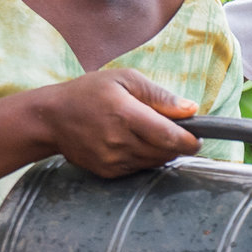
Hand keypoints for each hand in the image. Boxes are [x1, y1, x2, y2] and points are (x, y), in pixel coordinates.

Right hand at [34, 71, 200, 176]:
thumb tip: (191, 110)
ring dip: (163, 151)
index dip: (190, 140)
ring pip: (155, 162)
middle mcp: (119, 142)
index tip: (199, 136)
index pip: (169, 137)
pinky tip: (135, 142)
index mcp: (125, 115)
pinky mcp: (109, 172)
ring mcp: (113, 160)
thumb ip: (160, 95)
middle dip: (179, 144)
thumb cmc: (89, 92)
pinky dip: (146, 157)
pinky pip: (140, 168)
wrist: (51, 118)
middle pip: (166, 152)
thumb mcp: (125, 79)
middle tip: (178, 131)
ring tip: (152, 132)